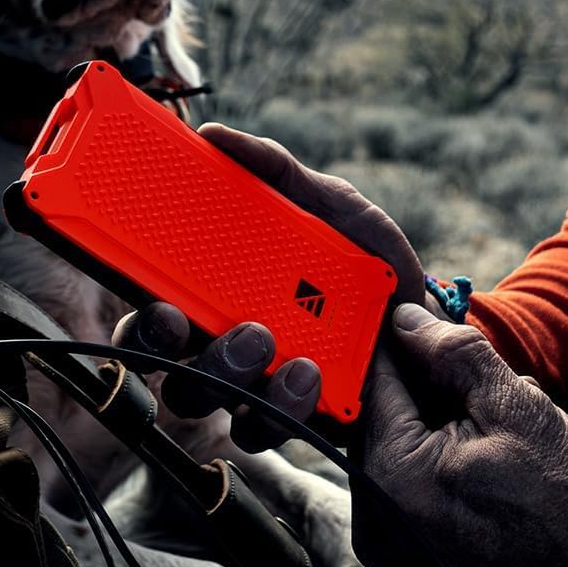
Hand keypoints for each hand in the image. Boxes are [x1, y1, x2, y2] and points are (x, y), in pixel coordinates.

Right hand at [119, 124, 430, 451]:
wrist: (428, 320)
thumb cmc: (365, 262)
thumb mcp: (329, 205)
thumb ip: (276, 169)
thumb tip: (214, 136)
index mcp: (215, 288)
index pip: (152, 304)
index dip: (138, 313)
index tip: (160, 301)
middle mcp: (220, 339)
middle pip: (160, 358)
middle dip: (165, 346)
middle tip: (194, 322)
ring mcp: (252, 384)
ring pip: (201, 397)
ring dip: (225, 371)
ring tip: (270, 344)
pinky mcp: (290, 418)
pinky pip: (260, 430)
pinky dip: (280, 405)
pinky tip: (311, 375)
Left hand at [353, 303, 567, 566]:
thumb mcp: (513, 403)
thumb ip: (450, 352)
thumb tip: (405, 316)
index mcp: (394, 479)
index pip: (373, 380)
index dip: (394, 336)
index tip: (408, 304)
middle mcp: (374, 516)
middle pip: (379, 412)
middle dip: (418, 378)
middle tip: (464, 362)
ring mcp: (386, 538)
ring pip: (393, 439)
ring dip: (430, 412)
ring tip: (487, 415)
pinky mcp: (402, 546)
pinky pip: (403, 473)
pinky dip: (432, 447)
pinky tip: (479, 443)